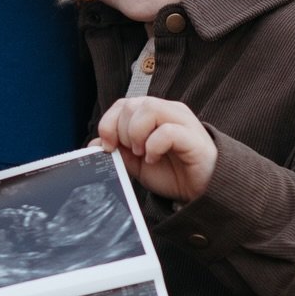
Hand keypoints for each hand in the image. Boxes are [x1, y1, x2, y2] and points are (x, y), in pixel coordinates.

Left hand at [97, 97, 216, 200]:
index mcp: (153, 115)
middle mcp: (168, 111)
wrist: (201, 191)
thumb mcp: (137, 165)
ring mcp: (182, 121)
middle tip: (131, 151)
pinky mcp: (192, 136)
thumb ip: (118, 152)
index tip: (108, 146)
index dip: (109, 123)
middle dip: (122, 131)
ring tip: (142, 153)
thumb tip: (93, 144)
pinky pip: (167, 131)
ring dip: (137, 133)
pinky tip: (154, 158)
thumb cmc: (173, 173)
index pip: (123, 104)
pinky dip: (153, 146)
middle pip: (133, 104)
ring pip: (149, 108)